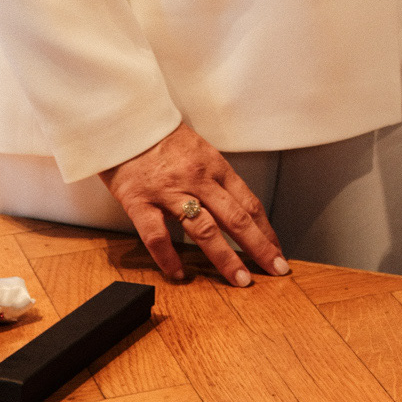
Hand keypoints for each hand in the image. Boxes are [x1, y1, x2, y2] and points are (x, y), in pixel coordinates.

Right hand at [102, 121, 290, 286]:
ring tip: (240, 280)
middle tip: (275, 269)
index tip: (277, 249)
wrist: (125, 120)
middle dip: (259, 247)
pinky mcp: (140, 201)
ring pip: (205, 230)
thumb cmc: (160, 137)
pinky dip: (168, 258)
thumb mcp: (198, 151)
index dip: (266, 229)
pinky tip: (179, 274)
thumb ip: (214, 179)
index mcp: (214, 167)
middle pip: (236, 219)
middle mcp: (197, 180)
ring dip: (226, 259)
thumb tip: (233, 209)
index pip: (249, 203)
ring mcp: (169, 192)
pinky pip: (157, 235)